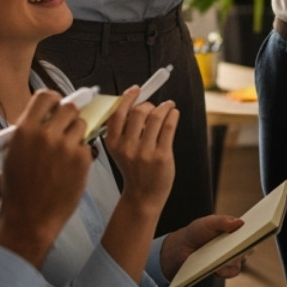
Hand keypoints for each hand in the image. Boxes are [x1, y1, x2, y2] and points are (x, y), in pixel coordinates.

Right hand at [0, 90, 93, 267]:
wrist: (29, 220)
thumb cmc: (19, 189)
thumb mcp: (13, 154)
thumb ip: (29, 130)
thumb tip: (46, 113)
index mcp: (26, 130)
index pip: (46, 96)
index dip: (53, 100)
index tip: (56, 106)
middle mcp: (46, 135)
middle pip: (69, 107)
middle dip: (69, 115)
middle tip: (65, 127)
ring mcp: (66, 147)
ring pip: (82, 125)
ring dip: (77, 134)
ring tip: (66, 150)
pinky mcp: (82, 161)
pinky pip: (87, 145)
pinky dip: (81, 153)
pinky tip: (70, 167)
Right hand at [101, 89, 178, 209]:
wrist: (142, 196)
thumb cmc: (133, 171)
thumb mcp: (120, 150)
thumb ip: (124, 129)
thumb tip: (136, 102)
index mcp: (113, 143)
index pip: (119, 113)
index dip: (128, 98)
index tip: (136, 90)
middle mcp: (127, 147)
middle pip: (139, 112)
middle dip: (149, 105)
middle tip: (155, 106)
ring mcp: (145, 152)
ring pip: (156, 117)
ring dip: (164, 107)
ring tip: (168, 106)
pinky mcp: (162, 156)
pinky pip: (169, 127)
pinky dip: (172, 115)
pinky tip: (174, 113)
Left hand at [159, 214, 247, 279]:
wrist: (182, 249)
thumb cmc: (197, 232)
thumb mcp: (207, 222)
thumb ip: (222, 221)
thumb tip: (240, 222)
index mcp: (234, 230)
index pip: (250, 230)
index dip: (255, 230)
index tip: (257, 230)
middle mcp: (236, 244)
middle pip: (249, 245)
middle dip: (248, 244)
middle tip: (243, 243)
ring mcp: (231, 258)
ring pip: (240, 259)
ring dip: (234, 258)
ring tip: (226, 257)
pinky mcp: (224, 269)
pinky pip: (231, 271)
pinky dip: (226, 270)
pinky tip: (218, 268)